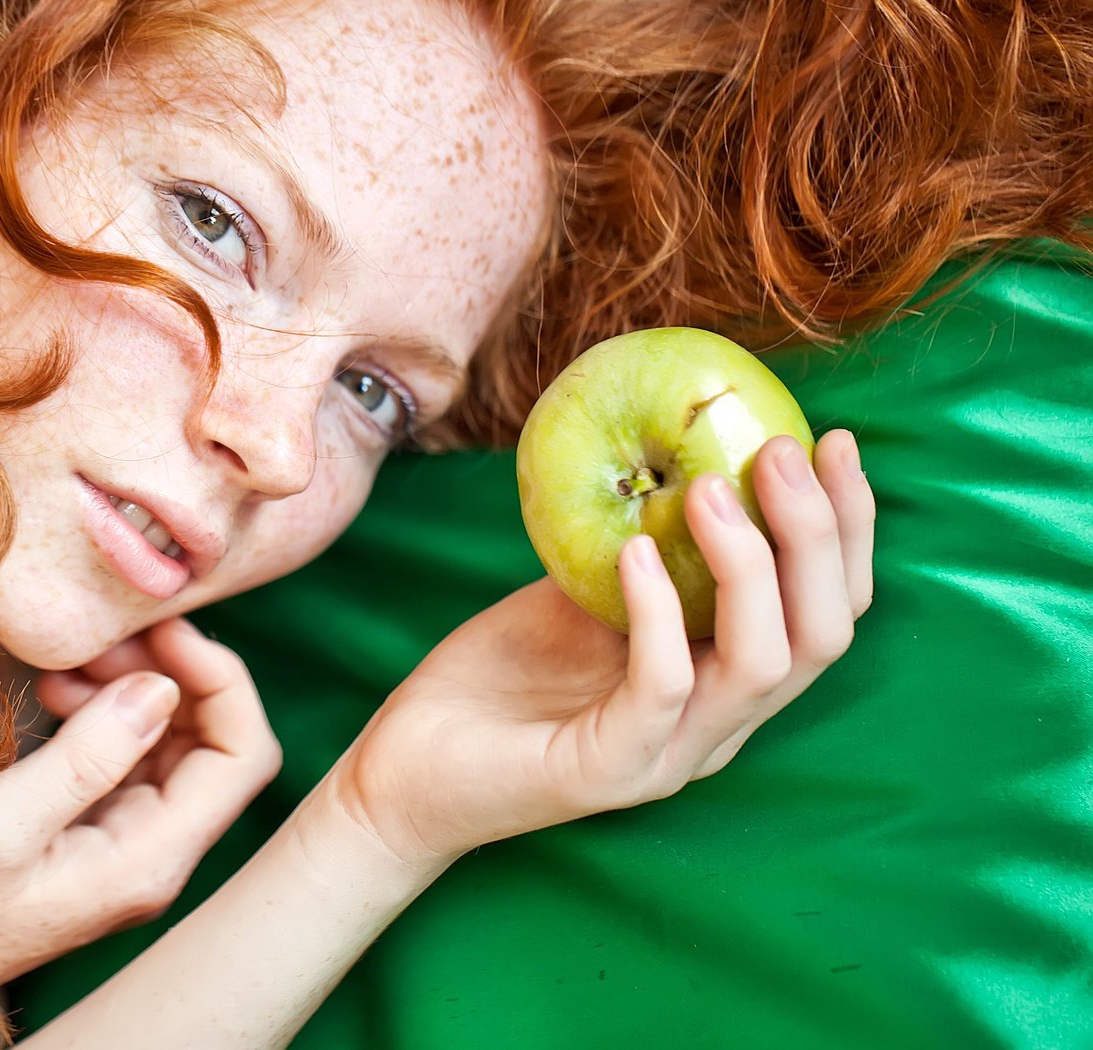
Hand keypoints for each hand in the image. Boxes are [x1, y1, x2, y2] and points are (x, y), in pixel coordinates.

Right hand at [0, 617, 279, 1014]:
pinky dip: (102, 711)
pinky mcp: (89, 832)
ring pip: (169, 745)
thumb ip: (86, 756)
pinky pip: (124, 757)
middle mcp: (152, 854)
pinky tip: (55, 692)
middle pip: (212, 743)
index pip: (242, 758)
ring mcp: (123, 843)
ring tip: (69, 665)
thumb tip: (160, 688)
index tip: (163, 630)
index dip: (220, 680)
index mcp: (149, 860)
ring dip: (133, 688)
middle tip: (103, 640)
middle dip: (170, 675)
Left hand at [331, 430, 874, 869]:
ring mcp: (668, 755)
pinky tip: (636, 553)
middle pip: (822, 635)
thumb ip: (646, 542)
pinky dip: (659, 613)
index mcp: (725, 681)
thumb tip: (676, 443)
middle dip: (819, 534)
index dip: (848, 527)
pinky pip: (662, 689)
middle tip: (778, 449)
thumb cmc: (502, 675)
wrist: (411, 766)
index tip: (833, 439)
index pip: (828, 610)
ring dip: (750, 564)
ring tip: (706, 487)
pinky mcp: (607, 772)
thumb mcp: (586, 590)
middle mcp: (717, 725)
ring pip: (764, 665)